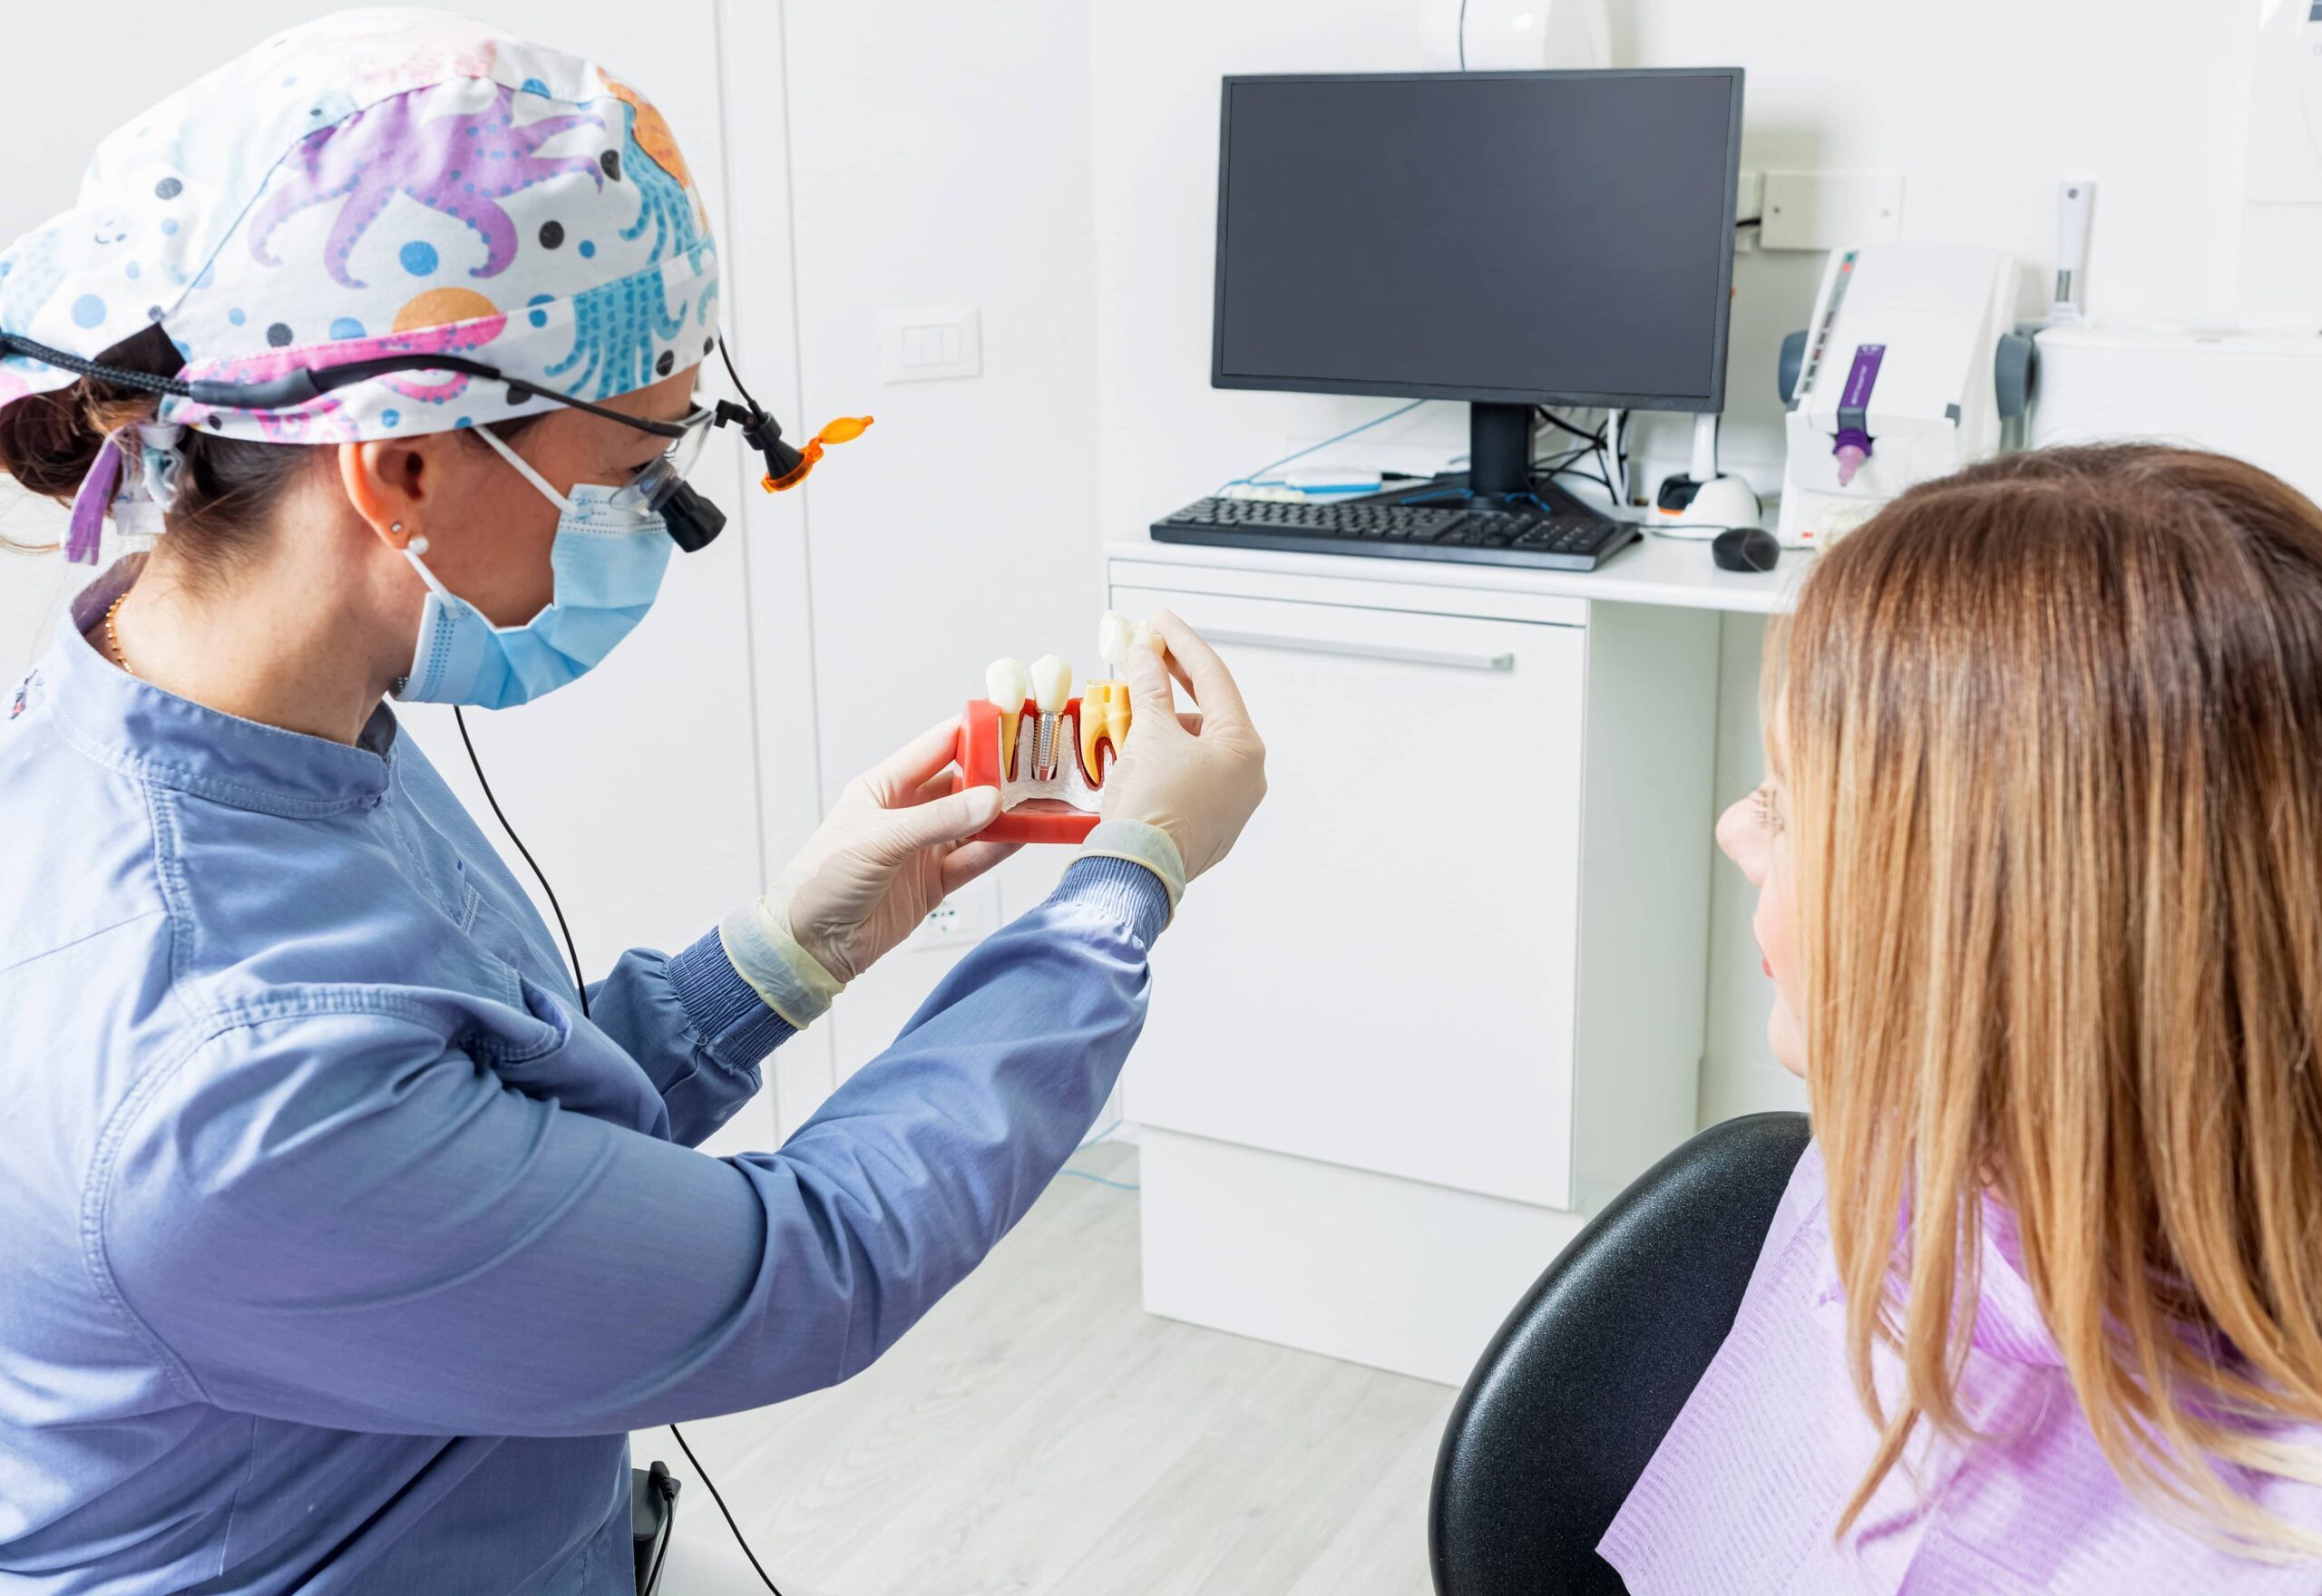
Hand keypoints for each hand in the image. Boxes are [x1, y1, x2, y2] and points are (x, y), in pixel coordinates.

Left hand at [767, 720, 1017, 983]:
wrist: (810, 945)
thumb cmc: (821, 881)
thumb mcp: (879, 840)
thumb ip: (938, 820)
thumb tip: (989, 801)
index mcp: (885, 787)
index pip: (938, 747)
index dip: (974, 733)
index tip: (1010, 723)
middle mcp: (907, 813)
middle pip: (963, 785)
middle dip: (999, 776)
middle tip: (1036, 767)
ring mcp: (923, 848)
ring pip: (974, 824)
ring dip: (1005, 816)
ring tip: (1040, 803)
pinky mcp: (934, 882)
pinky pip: (974, 859)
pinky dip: (998, 849)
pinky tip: (1022, 837)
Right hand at [1102, 612, 1266, 883]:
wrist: (1134, 873)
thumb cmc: (1150, 809)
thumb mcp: (1149, 733)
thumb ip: (1150, 687)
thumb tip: (1144, 655)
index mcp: (1244, 749)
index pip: (1213, 679)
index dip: (1181, 644)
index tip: (1159, 621)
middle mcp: (1247, 777)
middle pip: (1209, 712)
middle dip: (1174, 682)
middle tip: (1146, 653)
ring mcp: (1231, 805)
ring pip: (1197, 746)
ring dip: (1166, 722)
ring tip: (1131, 708)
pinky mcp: (1208, 826)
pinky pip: (1189, 775)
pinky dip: (1165, 754)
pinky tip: (1139, 746)